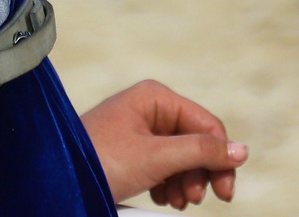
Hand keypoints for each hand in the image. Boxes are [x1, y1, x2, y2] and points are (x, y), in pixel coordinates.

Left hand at [80, 80, 245, 207]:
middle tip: (193, 200)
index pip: (206, 125)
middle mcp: (150, 109)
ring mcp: (139, 131)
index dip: (221, 158)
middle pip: (195, 142)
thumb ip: (200, 152)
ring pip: (181, 158)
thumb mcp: (156, 157)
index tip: (224, 193)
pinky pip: (163, 167)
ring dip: (184, 182)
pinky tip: (160, 198)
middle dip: (199, 173)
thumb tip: (243, 150)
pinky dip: (168, 185)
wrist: (55, 181)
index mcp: (156, 98)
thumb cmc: (101, 160)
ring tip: (173, 201)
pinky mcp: (131, 152)